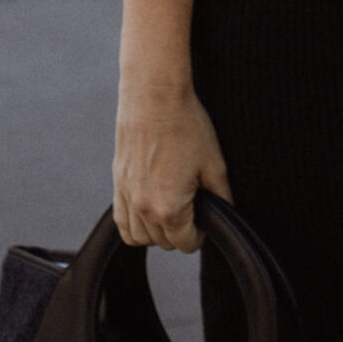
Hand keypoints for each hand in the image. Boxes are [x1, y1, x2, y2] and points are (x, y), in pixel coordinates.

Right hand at [113, 81, 232, 251]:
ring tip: (173, 209)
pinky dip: (135, 224)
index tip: (206, 220)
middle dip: (181, 231)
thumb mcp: (214, 164)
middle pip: (163, 243)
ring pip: (140, 238)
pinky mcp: (117, 184)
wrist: (155, 97)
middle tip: (193, 207)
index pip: (185, 244)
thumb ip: (221, 197)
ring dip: (157, 232)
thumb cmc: (185, 125)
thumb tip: (225, 215)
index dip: (201, 235)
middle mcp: (143, 208)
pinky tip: (149, 211)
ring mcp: (126, 196)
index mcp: (169, 208)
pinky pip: (121, 223)